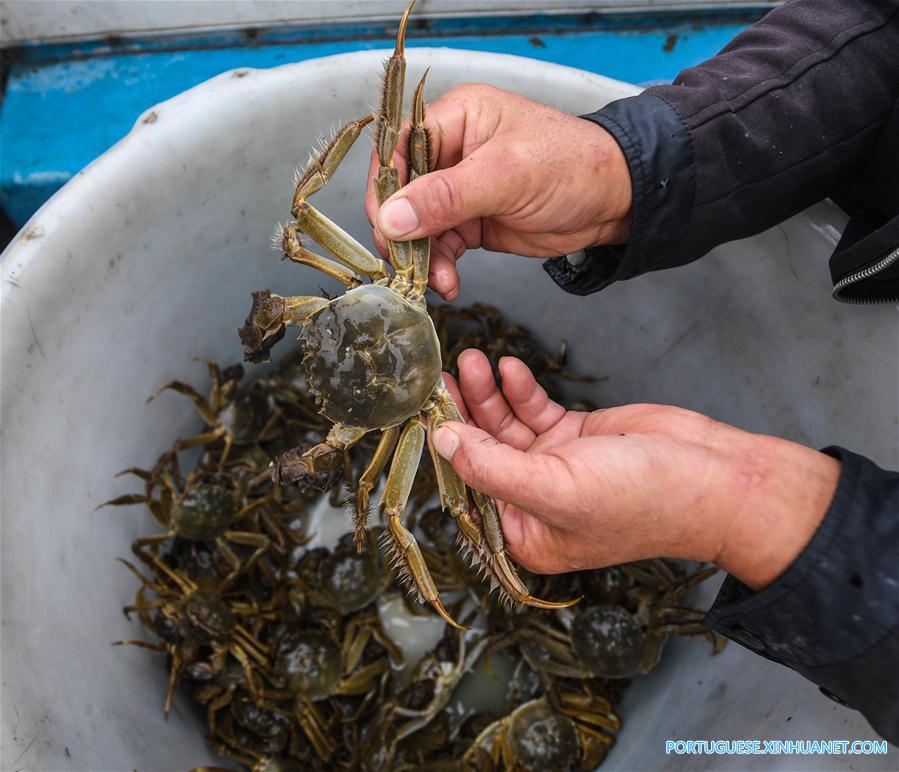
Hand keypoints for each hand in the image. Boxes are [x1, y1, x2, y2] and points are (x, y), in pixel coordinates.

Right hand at [364, 84, 631, 299]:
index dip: (386, 187)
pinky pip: (440, 246)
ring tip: (437, 279)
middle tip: (406, 262)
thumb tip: (390, 219)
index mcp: (455, 118)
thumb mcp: (505, 176)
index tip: (385, 225)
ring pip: (418, 225)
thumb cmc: (570, 167)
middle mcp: (451, 151)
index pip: (399, 148)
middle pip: (401, 191)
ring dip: (422, 256)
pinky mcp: (470, 221)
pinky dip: (440, 267)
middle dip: (402, 230)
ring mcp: (459, 190)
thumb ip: (446, 197)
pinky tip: (448, 282)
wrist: (613, 203)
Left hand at [435, 350, 841, 589]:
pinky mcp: (575, 436)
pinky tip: (509, 369)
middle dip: (463, 411)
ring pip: (505, 425)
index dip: (446, 448)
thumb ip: (493, 466)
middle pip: (482, 450)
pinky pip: (535, 410)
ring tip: (472, 358)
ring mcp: (556, 466)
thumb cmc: (643, 499)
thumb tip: (442, 442)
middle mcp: (535, 502)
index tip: (422, 408)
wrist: (715, 477)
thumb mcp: (557, 488)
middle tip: (441, 374)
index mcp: (526, 533)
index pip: (469, 488)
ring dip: (489, 393)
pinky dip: (521, 390)